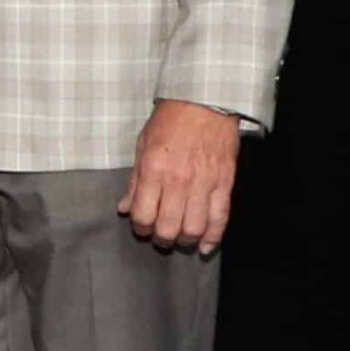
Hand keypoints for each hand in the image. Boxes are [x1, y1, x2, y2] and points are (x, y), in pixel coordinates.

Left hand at [119, 99, 239, 253]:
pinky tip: (206, 247)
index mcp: (153, 170)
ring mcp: (204, 184)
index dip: (140, 227)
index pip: (143, 214)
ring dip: (185, 240)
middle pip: (168, 227)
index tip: (141, 228)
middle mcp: (178, 181)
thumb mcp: (142, 145)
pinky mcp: (225, 184)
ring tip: (180, 240)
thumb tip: (124, 208)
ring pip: (194, 228)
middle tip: (159, 239)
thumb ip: (134, 180)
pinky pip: (220, 218)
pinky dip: (214, 237)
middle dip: (161, 239)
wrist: (205, 103)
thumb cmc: (169, 121)